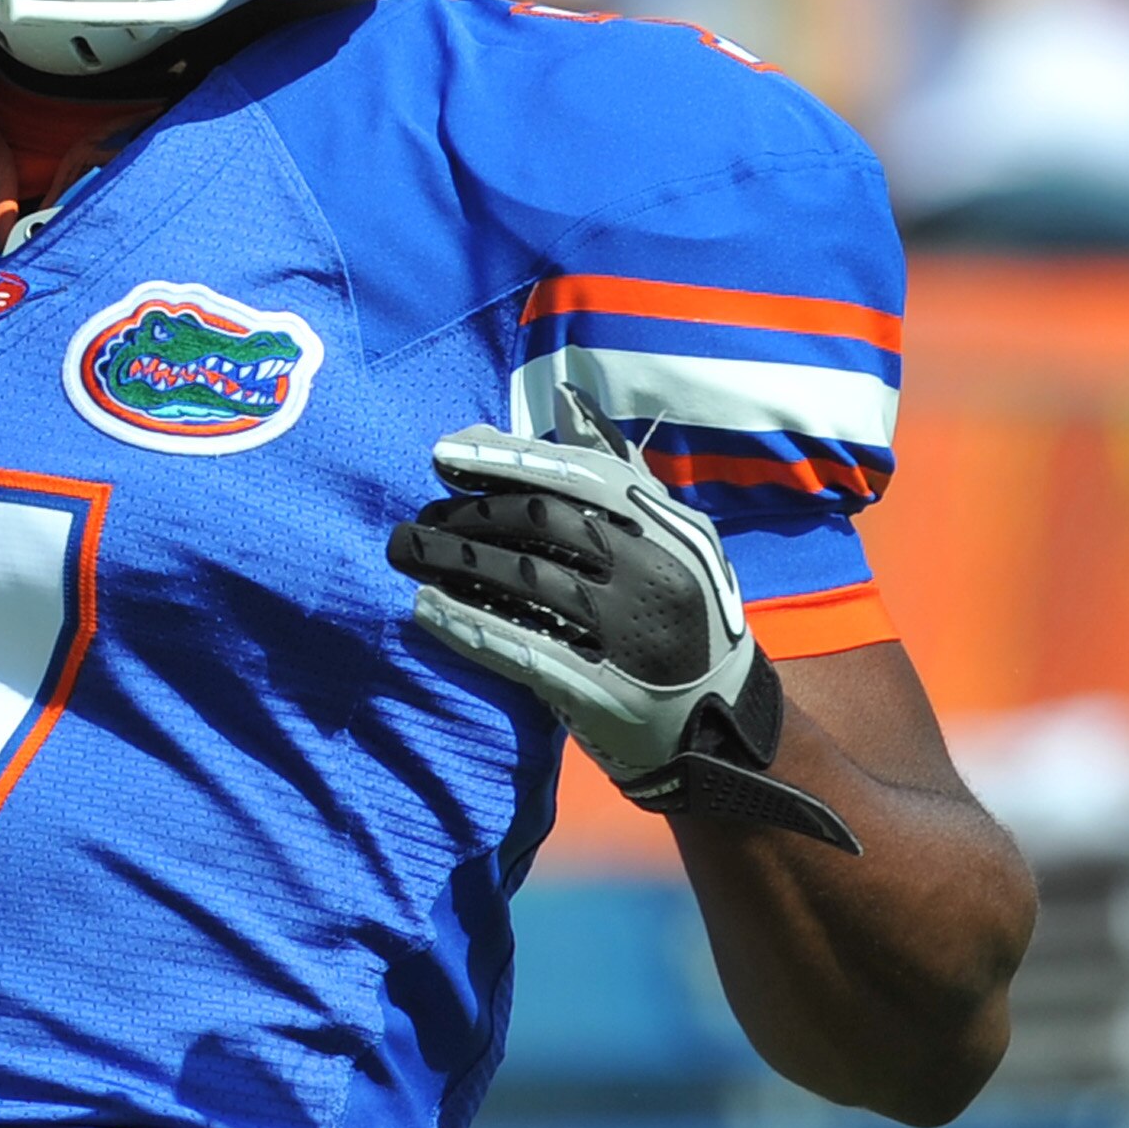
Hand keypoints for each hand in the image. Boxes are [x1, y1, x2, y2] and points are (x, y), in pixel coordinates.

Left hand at [387, 388, 858, 852]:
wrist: (722, 731)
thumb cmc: (681, 614)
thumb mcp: (671, 536)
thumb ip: (618, 469)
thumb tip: (564, 396)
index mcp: (672, 527)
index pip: (581, 474)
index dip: (508, 459)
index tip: (443, 454)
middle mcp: (659, 573)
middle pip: (546, 524)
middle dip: (472, 512)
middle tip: (418, 516)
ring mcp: (635, 636)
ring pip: (527, 581)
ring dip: (456, 560)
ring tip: (406, 550)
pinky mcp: (608, 693)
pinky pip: (525, 650)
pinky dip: (470, 625)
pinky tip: (426, 608)